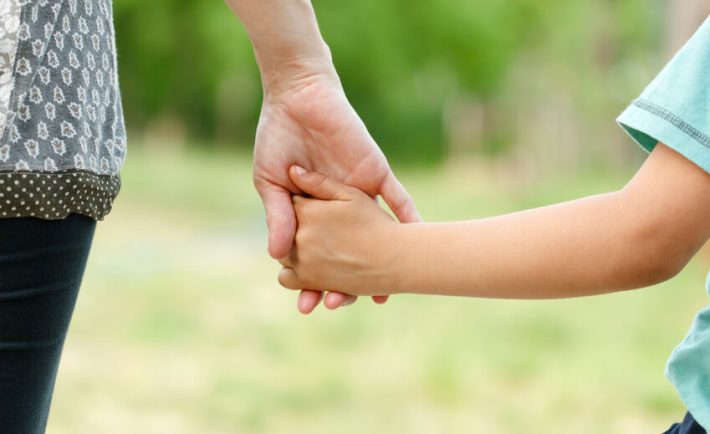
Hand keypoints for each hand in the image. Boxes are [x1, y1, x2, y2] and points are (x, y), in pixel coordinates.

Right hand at [252, 71, 419, 312]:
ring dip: (381, 264)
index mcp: (314, 214)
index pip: (317, 256)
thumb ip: (277, 217)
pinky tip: (417, 245)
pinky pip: (398, 200)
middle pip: (349, 255)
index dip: (313, 281)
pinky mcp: (376, 175)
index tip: (308, 306)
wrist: (298, 99)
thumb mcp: (272, 183)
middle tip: (338, 304)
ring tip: (379, 296)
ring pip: (377, 236)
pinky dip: (409, 220)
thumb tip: (275, 256)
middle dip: (344, 283)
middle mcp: (341, 211)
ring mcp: (361, 195)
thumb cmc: (277, 140)